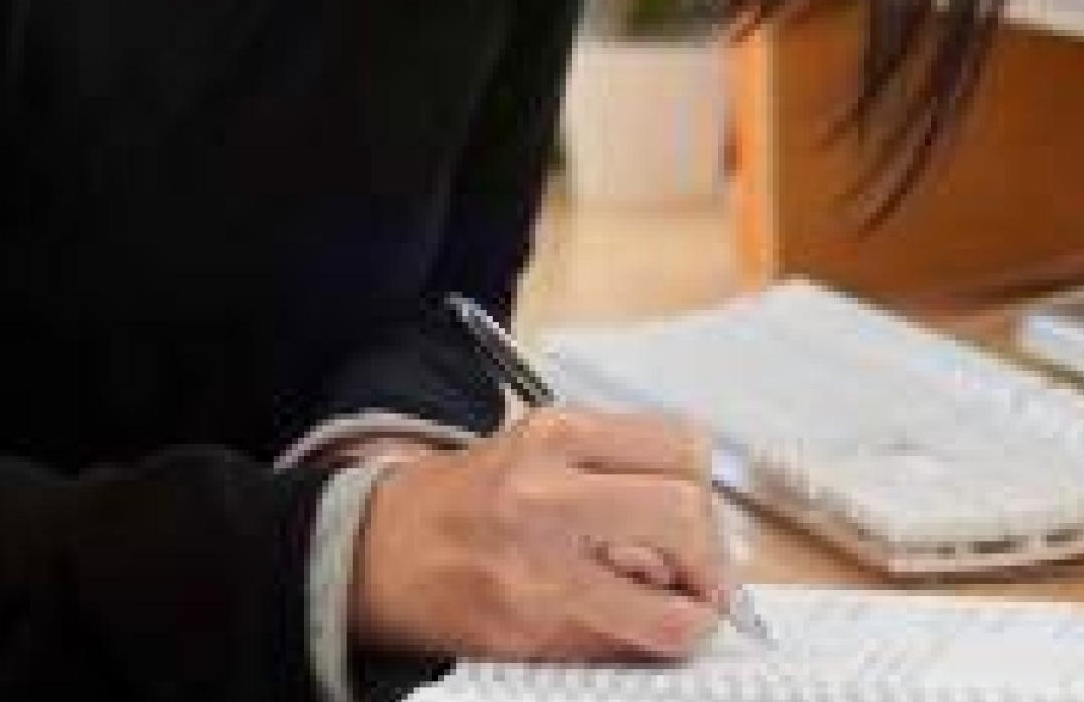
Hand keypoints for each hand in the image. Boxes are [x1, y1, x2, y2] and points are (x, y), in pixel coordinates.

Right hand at [348, 407, 730, 662]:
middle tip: (701, 580)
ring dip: (686, 620)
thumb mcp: (534, 452)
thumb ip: (612, 473)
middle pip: (685, 515)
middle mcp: (544, 493)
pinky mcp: (526, 631)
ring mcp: (535, 568)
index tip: (699, 521)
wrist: (373, 551)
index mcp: (553, 435)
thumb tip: (701, 529)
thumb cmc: (463, 503)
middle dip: (710, 560)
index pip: (683, 448)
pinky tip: (611, 624)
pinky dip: (634, 643)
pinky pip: (620, 649)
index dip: (705, 493)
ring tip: (669, 613)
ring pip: (670, 610)